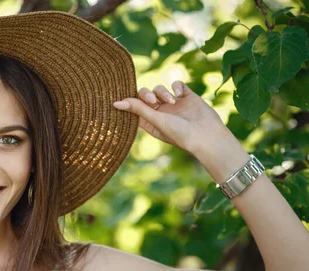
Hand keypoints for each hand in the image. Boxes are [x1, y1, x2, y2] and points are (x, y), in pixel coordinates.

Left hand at [112, 81, 232, 154]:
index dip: (129, 101)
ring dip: (162, 92)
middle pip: (144, 94)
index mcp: (150, 121)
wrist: (207, 135)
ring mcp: (173, 103)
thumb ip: (138, 109)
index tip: (122, 97)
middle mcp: (160, 112)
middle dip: (146, 94)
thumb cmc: (179, 133)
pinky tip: (179, 94)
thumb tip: (115, 103)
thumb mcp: (156, 121)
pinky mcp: (187, 96)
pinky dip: (175, 86)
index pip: (134, 107)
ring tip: (172, 102)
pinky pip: (176, 84)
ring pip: (159, 88)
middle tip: (152, 101)